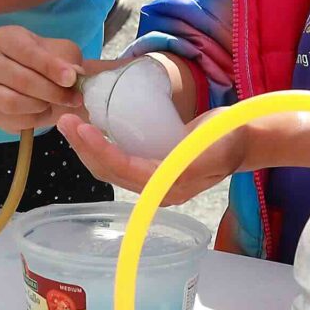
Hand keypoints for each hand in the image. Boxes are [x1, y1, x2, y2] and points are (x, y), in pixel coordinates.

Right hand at [0, 23, 89, 135]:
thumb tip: (72, 73)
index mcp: (5, 38)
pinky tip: (44, 111)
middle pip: (20, 79)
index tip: (71, 78)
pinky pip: (13, 120)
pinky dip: (34, 119)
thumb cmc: (53, 64)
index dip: (49, 65)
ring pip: (11, 102)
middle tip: (73, 97)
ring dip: (41, 105)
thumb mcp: (66, 53)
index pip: (24, 51)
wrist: (50, 87)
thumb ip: (68, 60)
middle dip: (51, 90)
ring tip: (57, 102)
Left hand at [60, 104, 284, 204]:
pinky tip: (89, 130)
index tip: (81, 128)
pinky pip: (118, 161)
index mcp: (170, 185)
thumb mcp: (211, 147)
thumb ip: (189, 162)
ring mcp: (154, 181)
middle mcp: (158, 190)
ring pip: (110, 168)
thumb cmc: (228, 138)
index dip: (100, 150)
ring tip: (70, 123)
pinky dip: (100, 146)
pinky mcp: (151, 169)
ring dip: (87, 147)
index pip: (123, 170)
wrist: (244, 137)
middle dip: (84, 147)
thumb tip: (165, 174)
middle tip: (65, 120)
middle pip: (110, 172)